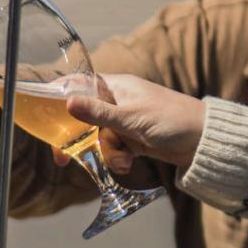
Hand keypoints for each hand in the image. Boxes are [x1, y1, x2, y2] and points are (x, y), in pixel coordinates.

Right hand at [64, 74, 204, 169]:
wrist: (205, 142)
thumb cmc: (171, 121)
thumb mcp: (130, 119)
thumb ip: (98, 113)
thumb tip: (67, 102)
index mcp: (116, 86)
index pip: (80, 85)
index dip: (60, 97)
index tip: (43, 113)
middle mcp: (118, 100)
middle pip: (84, 117)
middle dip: (77, 138)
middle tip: (62, 157)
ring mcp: (125, 121)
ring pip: (98, 137)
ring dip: (105, 151)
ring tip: (122, 158)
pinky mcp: (133, 138)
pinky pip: (113, 148)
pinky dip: (118, 157)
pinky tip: (130, 162)